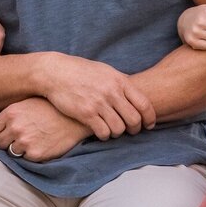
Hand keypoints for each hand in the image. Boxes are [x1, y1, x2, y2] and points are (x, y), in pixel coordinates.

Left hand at [0, 98, 89, 161]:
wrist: (76, 118)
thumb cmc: (52, 108)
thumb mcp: (28, 103)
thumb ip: (10, 113)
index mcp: (11, 113)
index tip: (5, 131)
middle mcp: (15, 127)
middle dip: (8, 141)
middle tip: (22, 135)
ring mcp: (25, 142)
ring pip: (11, 152)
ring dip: (19, 148)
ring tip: (33, 139)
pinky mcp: (35, 154)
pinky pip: (25, 159)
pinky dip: (31, 154)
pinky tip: (42, 144)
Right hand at [37, 53, 155, 139]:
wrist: (55, 72)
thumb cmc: (80, 71)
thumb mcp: (105, 70)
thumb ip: (120, 82)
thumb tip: (137, 91)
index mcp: (119, 81)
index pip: (144, 104)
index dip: (150, 118)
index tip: (149, 125)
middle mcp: (111, 92)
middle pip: (134, 119)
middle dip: (135, 129)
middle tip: (131, 131)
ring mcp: (98, 103)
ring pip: (119, 129)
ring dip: (118, 133)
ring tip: (113, 130)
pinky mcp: (85, 113)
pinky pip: (103, 132)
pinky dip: (105, 135)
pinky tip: (101, 131)